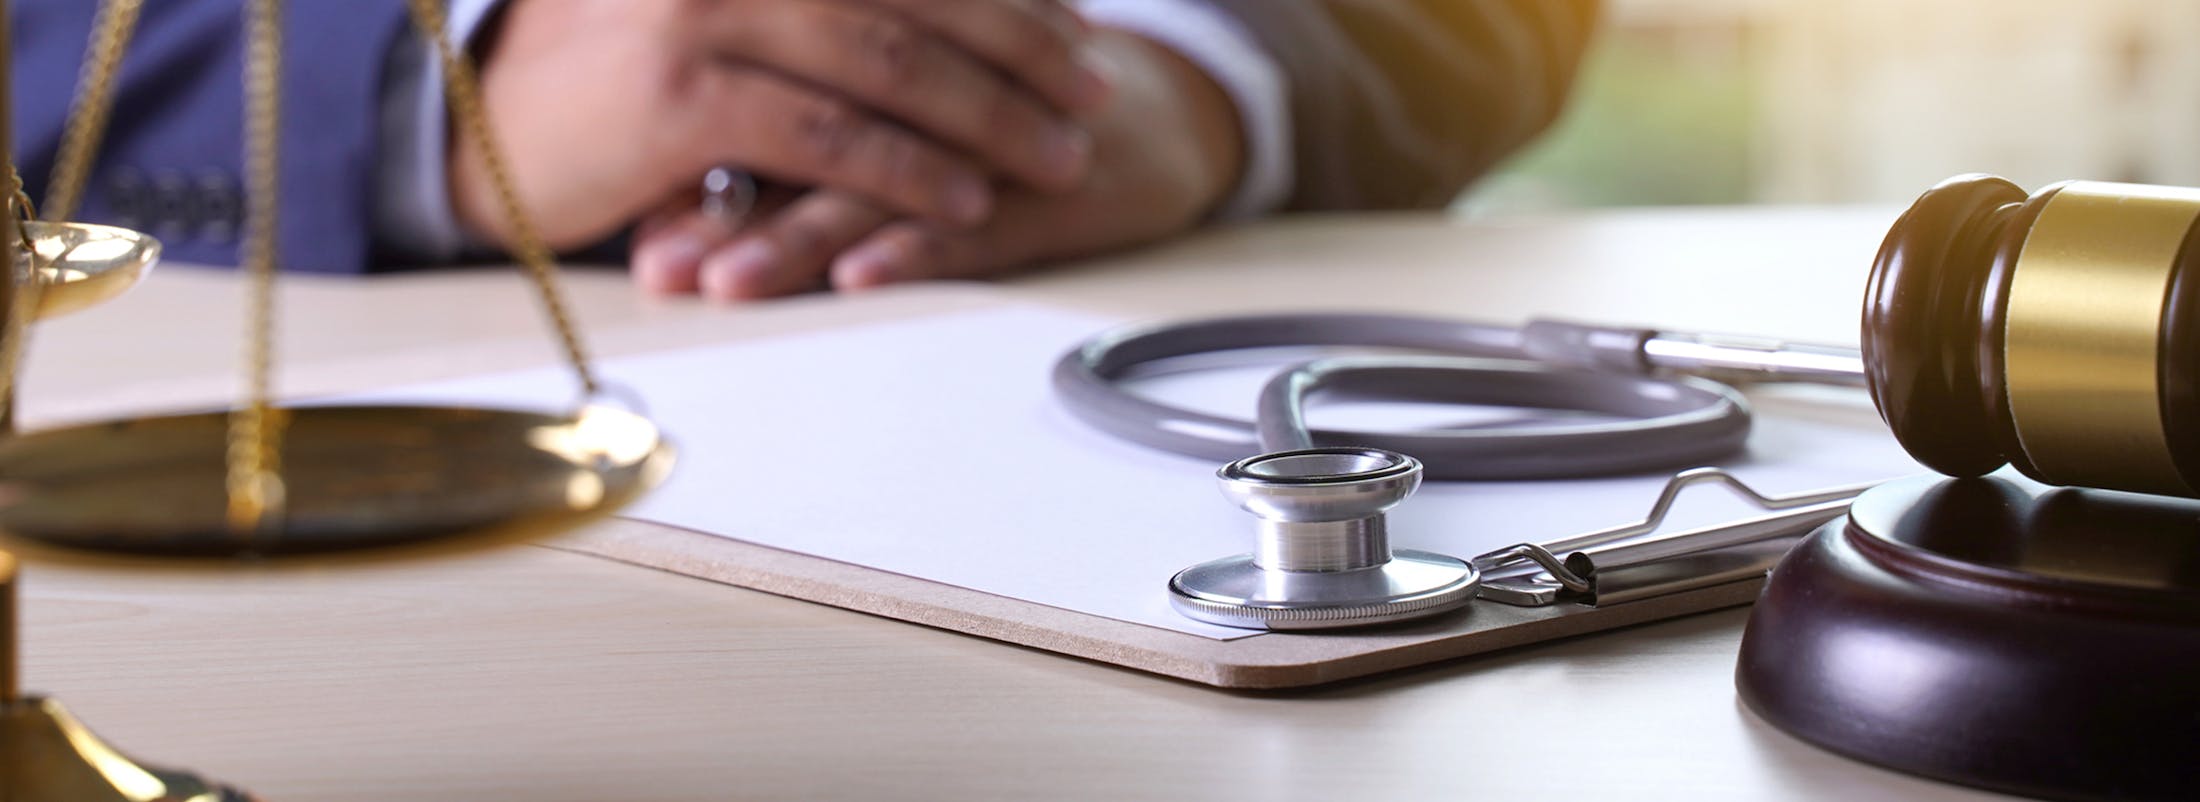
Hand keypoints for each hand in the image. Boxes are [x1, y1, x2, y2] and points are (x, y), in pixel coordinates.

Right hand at [454, 0, 1111, 250]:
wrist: (474, 122)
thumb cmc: (606, 76)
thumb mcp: (714, 17)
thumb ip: (810, 16)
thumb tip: (916, 37)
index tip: (1073, 24)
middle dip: (1021, 41)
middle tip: (1093, 86)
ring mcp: (705, 15)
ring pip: (888, 61)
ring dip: (989, 113)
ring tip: (1058, 152)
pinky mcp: (683, 99)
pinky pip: (830, 136)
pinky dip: (910, 169)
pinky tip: (968, 197)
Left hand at [631, 29, 1244, 299]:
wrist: (1145, 111)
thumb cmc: (999, 122)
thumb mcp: (889, 130)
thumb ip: (782, 163)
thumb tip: (657, 231)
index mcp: (867, 69)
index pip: (766, 113)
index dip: (686, 169)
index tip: (624, 223)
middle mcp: (920, 96)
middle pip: (803, 139)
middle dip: (720, 209)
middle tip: (662, 263)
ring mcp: (986, 139)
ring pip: (875, 180)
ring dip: (796, 234)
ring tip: (731, 282)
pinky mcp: (1048, 189)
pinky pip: (976, 219)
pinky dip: (914, 248)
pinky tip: (862, 275)